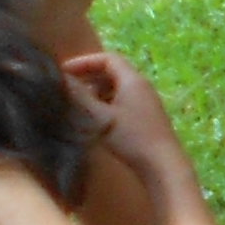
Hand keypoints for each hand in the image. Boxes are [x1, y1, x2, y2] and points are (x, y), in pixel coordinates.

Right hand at [61, 51, 184, 165]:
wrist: (162, 165)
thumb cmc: (132, 138)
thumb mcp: (101, 117)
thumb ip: (81, 97)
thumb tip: (62, 80)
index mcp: (132, 80)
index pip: (108, 59)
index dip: (84, 62)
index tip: (64, 71)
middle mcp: (141, 86)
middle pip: (113, 71)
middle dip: (88, 75)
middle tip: (67, 85)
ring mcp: (145, 102)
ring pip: (117, 87)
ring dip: (96, 90)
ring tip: (77, 101)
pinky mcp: (145, 116)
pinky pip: (122, 100)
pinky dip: (105, 102)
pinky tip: (94, 115)